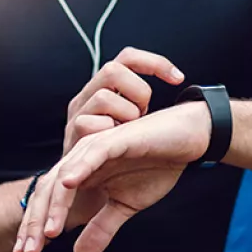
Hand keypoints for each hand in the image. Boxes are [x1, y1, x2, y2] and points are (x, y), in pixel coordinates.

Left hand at [14, 102, 211, 251]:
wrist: (186, 140)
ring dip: (55, 205)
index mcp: (81, 174)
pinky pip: (93, 153)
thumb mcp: (124, 206)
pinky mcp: (116, 139)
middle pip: (47, 190)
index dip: (34, 227)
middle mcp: (81, 159)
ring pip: (65, 176)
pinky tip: (69, 185)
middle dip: (34, 221)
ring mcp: (96, 148)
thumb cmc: (155, 166)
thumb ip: (101, 228)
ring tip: (48, 232)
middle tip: (27, 251)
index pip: (48, 202)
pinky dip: (80, 168)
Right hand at [63, 47, 184, 153]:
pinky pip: (89, 124)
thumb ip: (139, 106)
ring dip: (124, 116)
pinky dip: (108, 134)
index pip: (127, 58)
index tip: (179, 79)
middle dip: (137, 92)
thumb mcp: (129, 126)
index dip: (154, 63)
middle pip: (113, 70)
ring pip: (103, 98)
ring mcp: (77, 115)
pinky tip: (116, 146)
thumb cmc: (115, 160)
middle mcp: (87, 97)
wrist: (87, 193)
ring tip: (127, 134)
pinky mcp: (72, 135)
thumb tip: (179, 94)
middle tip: (143, 114)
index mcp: (102, 89)